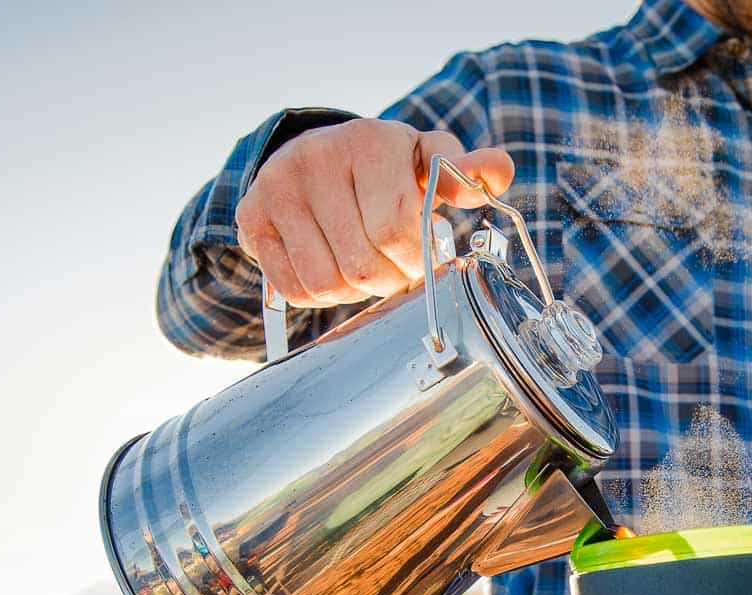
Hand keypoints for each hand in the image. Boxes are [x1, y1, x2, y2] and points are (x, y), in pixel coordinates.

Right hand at [234, 118, 514, 306]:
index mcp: (370, 142)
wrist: (316, 155)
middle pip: (363, 263)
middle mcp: (317, 158)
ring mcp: (278, 188)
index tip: (423, 260)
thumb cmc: (385, 168)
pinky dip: (322, 295)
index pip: (394, 227)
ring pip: (328, 282)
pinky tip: (333, 270)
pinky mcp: (252, 218)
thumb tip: (499, 171)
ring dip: (356, 292)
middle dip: (390, 280)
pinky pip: (295, 288)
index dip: (414, 260)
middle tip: (397, 271)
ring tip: (366, 268)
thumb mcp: (426, 160)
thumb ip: (463, 172)